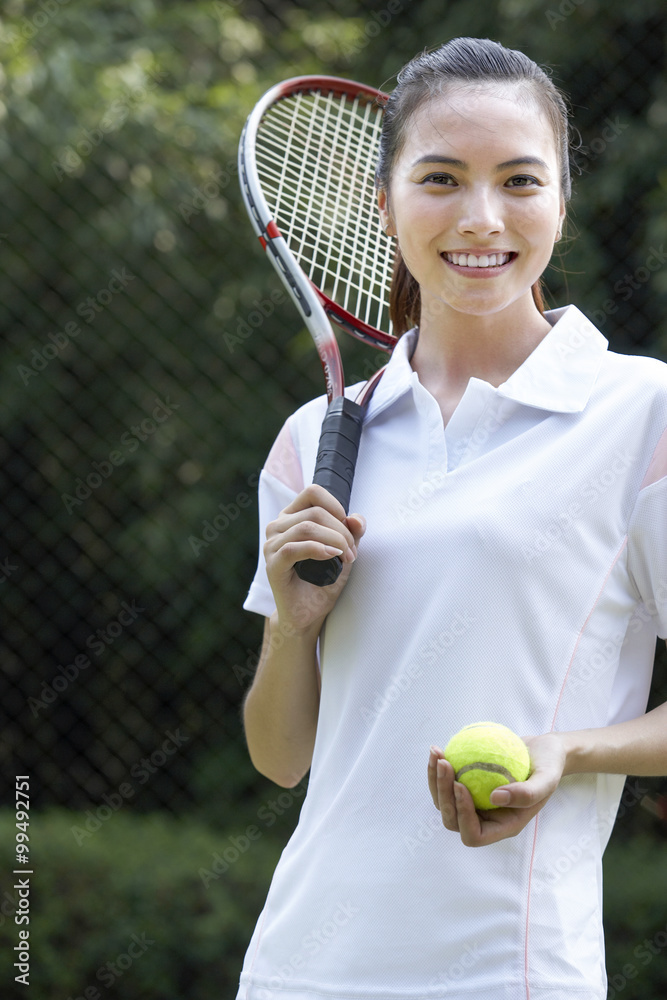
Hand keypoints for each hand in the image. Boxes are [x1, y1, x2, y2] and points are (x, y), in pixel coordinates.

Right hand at [264, 484, 365, 633]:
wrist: (308, 614)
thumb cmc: (322, 581)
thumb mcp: (343, 552)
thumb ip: (351, 532)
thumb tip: (357, 519)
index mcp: (291, 517)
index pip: (312, 492)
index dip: (336, 506)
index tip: (349, 529)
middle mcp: (277, 527)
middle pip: (314, 512)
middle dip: (341, 532)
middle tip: (352, 553)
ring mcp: (272, 545)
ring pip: (306, 528)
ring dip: (334, 541)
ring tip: (345, 558)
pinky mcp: (273, 565)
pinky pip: (293, 548)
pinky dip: (317, 549)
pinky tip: (330, 556)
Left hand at [427, 733, 567, 845]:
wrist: (543, 751)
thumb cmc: (549, 765)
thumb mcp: (547, 778)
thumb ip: (528, 793)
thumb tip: (495, 798)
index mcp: (503, 826)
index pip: (474, 835)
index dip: (463, 816)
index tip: (461, 785)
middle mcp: (486, 819)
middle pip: (453, 819)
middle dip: (443, 795)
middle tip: (445, 763)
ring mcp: (475, 804)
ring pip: (444, 801)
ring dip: (435, 780)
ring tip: (437, 753)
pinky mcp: (468, 786)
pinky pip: (446, 783)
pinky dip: (439, 768)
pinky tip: (438, 749)